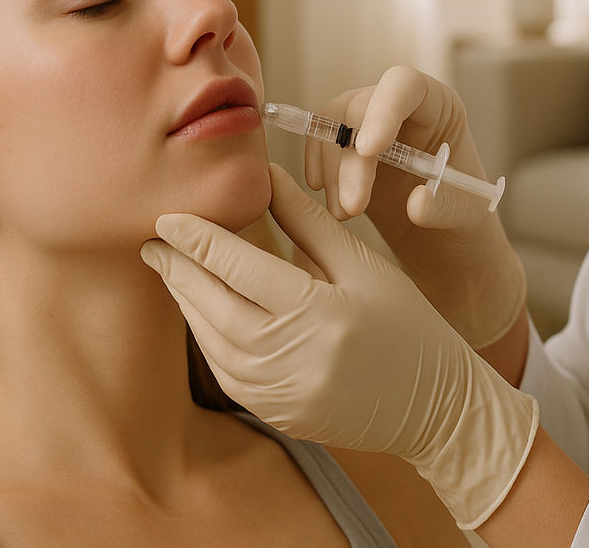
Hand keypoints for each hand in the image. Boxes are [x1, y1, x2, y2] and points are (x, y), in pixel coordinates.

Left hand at [141, 165, 538, 529]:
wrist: (435, 406)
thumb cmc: (406, 324)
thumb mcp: (363, 263)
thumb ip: (307, 221)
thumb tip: (264, 175)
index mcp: (317, 312)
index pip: (238, 267)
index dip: (196, 239)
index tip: (167, 216)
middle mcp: (290, 358)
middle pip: (213, 305)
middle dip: (178, 269)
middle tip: (153, 239)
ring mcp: (279, 394)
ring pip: (211, 341)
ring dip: (187, 303)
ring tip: (172, 269)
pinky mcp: (276, 414)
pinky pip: (225, 371)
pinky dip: (208, 337)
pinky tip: (202, 311)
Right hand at [308, 66, 526, 348]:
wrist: (441, 234)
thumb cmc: (461, 215)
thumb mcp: (465, 214)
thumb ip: (444, 206)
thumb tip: (417, 201)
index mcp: (439, 105)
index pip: (405, 85)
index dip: (383, 109)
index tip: (369, 150)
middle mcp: (400, 104)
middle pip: (359, 107)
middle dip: (350, 159)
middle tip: (352, 208)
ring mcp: (369, 121)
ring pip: (332, 125)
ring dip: (331, 172)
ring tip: (346, 214)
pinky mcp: (345, 145)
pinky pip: (319, 143)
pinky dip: (319, 172)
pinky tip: (332, 203)